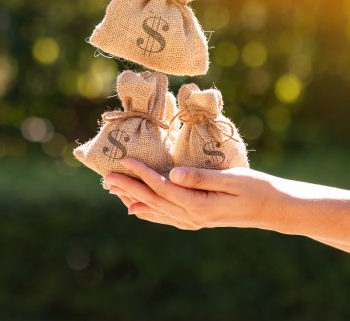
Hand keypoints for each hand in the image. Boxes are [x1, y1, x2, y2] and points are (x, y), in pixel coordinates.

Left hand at [103, 158, 349, 251]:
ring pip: (156, 210)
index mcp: (199, 204)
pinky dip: (149, 212)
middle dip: (129, 188)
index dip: (142, 174)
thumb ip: (201, 177)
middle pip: (153, 200)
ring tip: (115, 191)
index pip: (162, 187)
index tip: (125, 161)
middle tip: (107, 179)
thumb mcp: (232, 179)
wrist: (273, 209)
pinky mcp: (197, 218)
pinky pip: (166, 217)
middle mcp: (192, 216)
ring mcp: (194, 220)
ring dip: (134, 200)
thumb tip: (172, 174)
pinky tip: (138, 209)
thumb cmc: (256, 188)